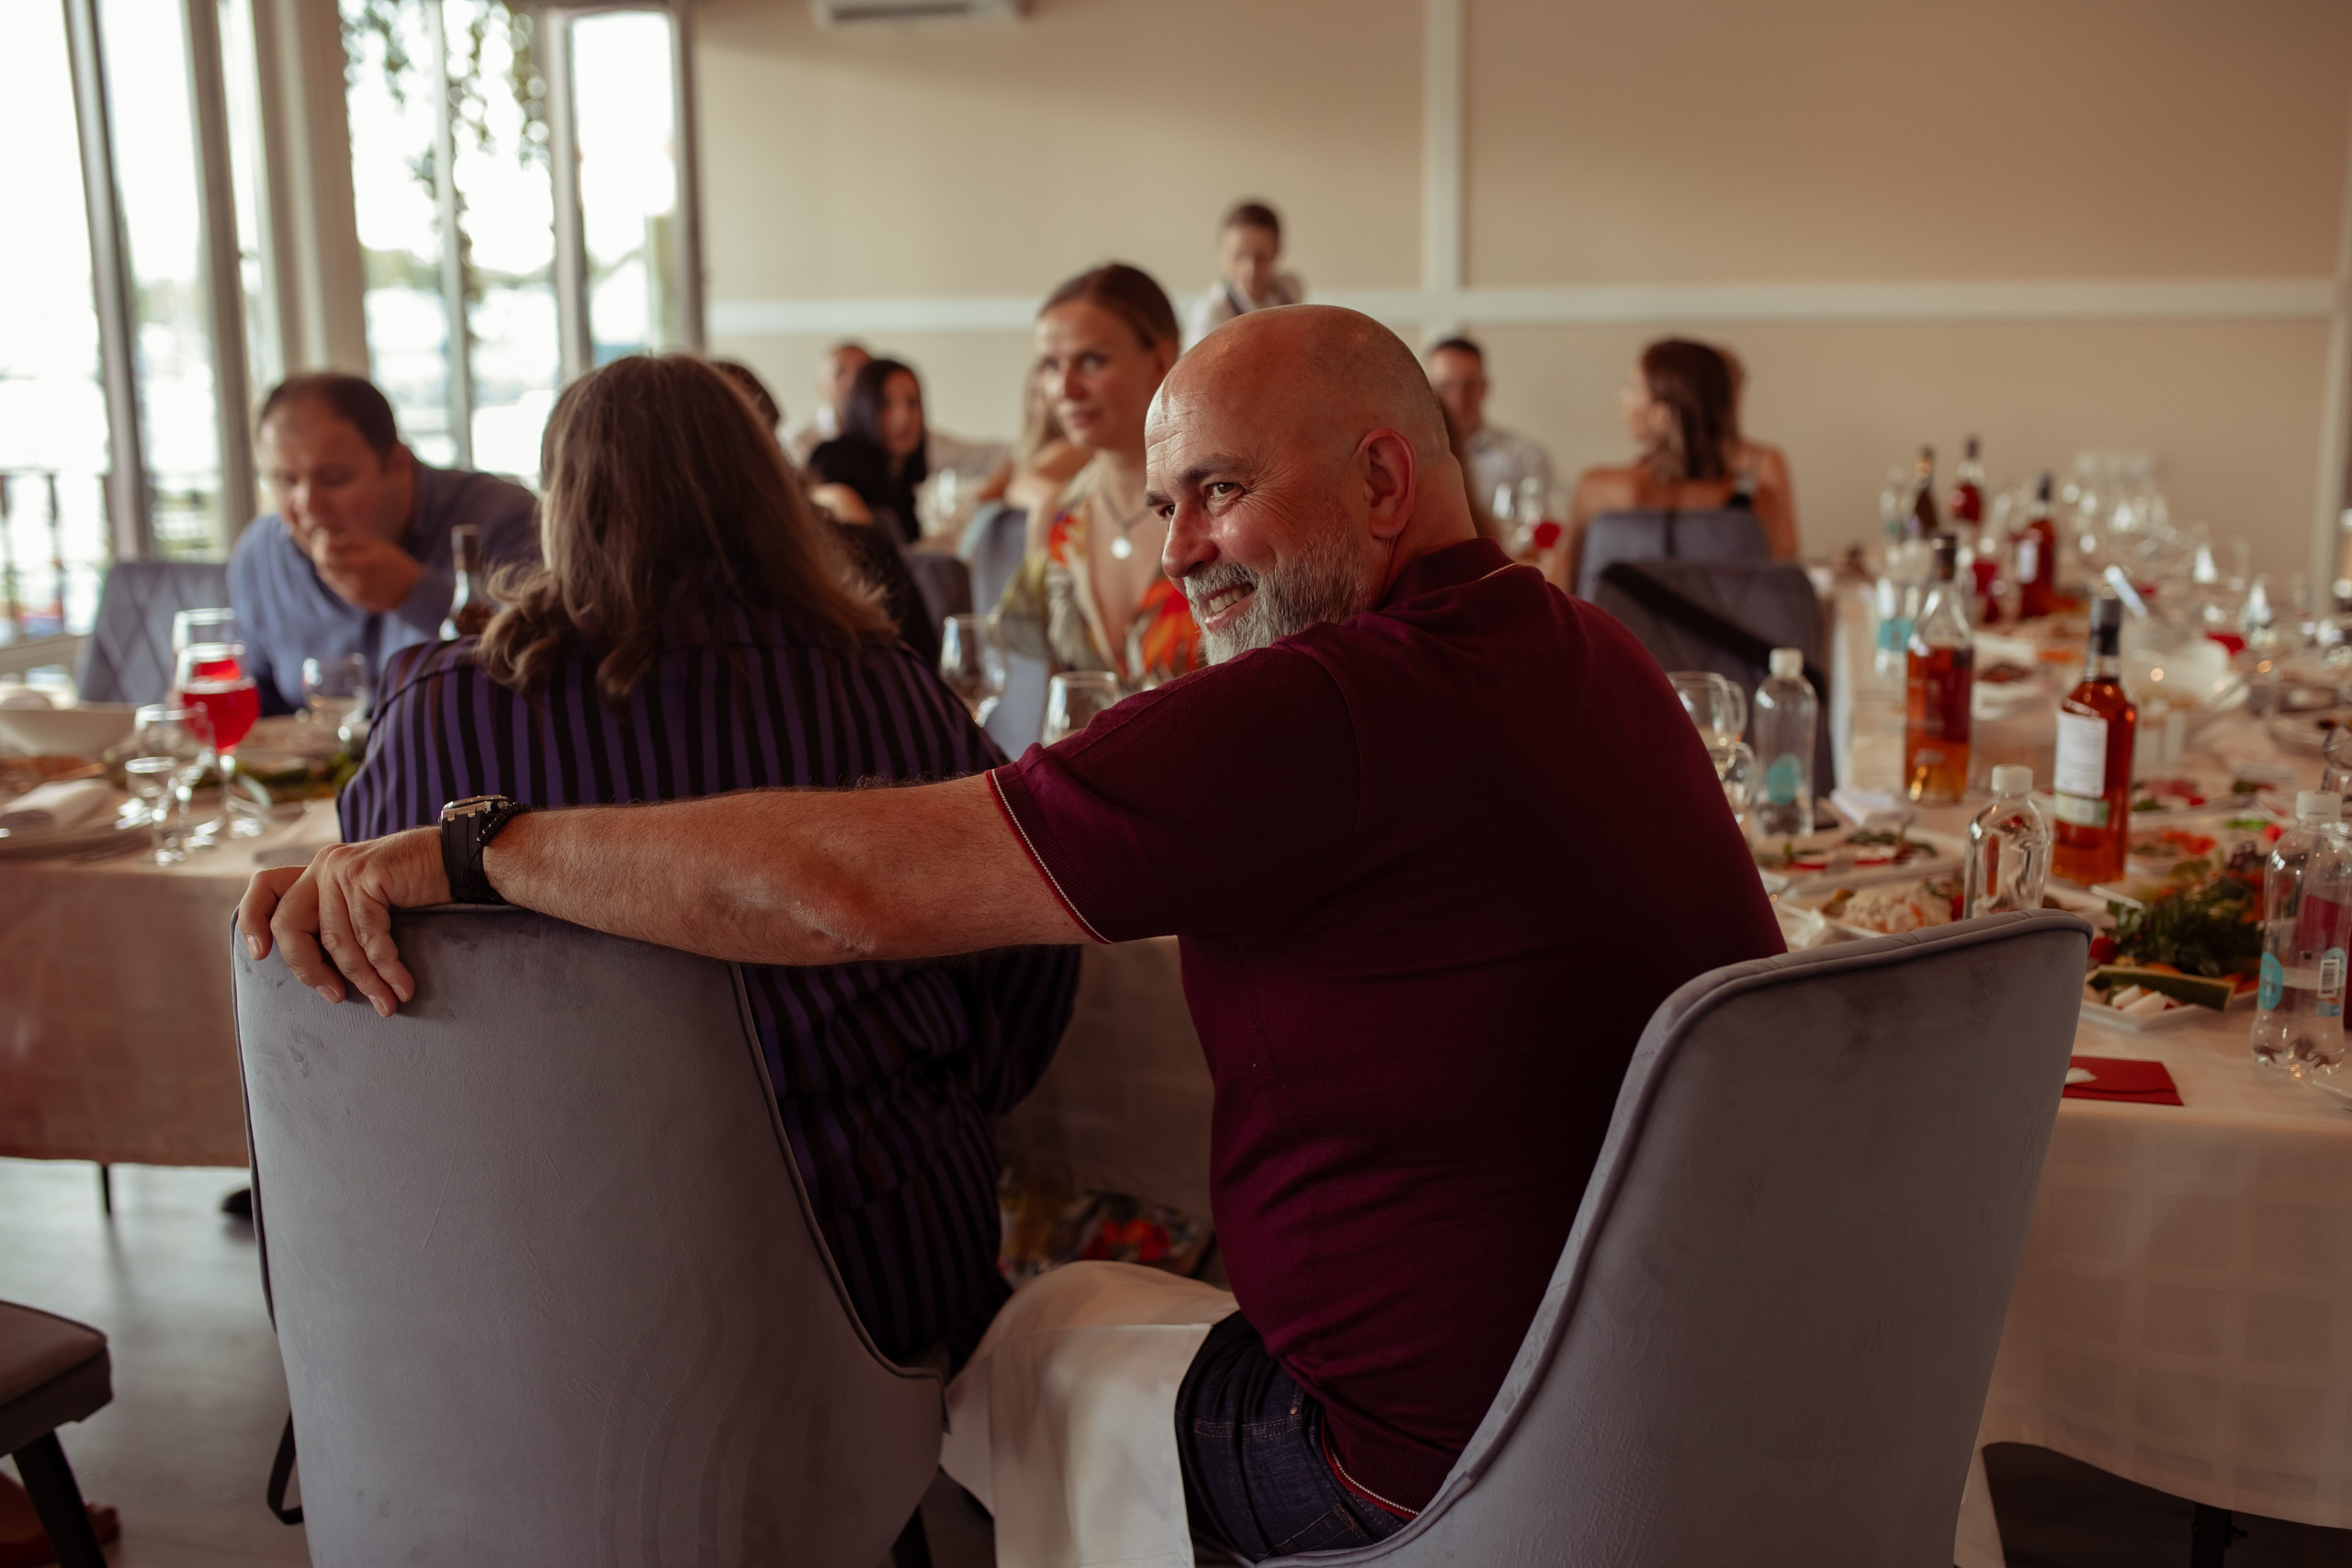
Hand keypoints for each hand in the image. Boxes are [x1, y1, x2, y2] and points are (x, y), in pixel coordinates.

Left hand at [238, 827, 449, 1015]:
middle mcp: (324, 865)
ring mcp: (343, 868)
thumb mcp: (368, 898)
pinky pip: (370, 937)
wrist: (461, 858)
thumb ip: (340, 915)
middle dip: (309, 970)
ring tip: (387, 1003)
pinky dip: (387, 968)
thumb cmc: (420, 885)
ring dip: (365, 980)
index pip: (266, 887)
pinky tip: (402, 986)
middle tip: (335, 998)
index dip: (251, 919)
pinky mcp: (367, 876)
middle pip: (290, 925)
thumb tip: (322, 965)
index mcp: (319, 870)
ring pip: (337, 941)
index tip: (258, 955)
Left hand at [311, 531, 424, 613]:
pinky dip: (340, 580)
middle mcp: (357, 582)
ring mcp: (356, 594)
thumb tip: (325, 541)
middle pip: (325, 570)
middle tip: (331, 551)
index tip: (325, 543)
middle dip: (324, 560)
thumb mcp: (375, 545)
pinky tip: (353, 574)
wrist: (411, 589)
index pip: (327, 558)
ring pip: (330, 580)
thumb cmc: (393, 561)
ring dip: (331, 570)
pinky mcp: (356, 601)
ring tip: (345, 562)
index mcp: (362, 565)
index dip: (322, 550)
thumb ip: (349, 542)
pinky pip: (339, 589)